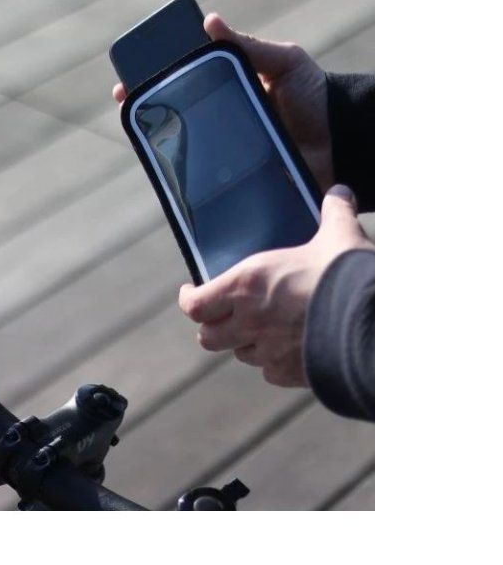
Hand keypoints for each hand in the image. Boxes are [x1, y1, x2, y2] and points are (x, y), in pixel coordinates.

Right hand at [112, 13, 334, 190]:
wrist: (343, 141)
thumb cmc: (316, 96)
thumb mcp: (284, 63)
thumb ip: (250, 46)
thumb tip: (211, 22)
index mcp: (229, 90)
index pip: (184, 84)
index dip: (154, 82)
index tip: (129, 83)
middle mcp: (223, 122)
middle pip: (177, 118)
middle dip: (148, 113)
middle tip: (129, 106)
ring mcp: (228, 151)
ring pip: (186, 151)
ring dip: (163, 147)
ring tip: (144, 138)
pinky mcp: (238, 179)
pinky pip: (208, 182)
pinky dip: (188, 181)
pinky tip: (169, 175)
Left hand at [177, 186, 372, 387]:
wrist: (375, 323)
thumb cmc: (347, 274)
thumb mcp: (339, 236)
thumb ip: (334, 213)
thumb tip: (340, 191)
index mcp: (246, 285)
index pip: (195, 305)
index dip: (189, 300)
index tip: (191, 291)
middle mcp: (249, 321)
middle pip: (208, 337)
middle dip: (212, 327)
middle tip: (221, 317)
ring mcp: (268, 351)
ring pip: (241, 354)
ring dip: (245, 343)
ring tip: (259, 331)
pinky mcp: (291, 373)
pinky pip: (271, 373)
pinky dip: (275, 363)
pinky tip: (287, 351)